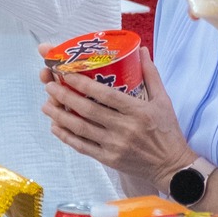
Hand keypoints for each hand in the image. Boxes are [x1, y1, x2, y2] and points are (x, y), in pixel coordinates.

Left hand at [40, 49, 195, 190]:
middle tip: (49, 86)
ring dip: (60, 116)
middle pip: (88, 110)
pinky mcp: (109, 159)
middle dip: (64, 97)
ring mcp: (115, 146)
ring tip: (46, 105)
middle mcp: (125, 128)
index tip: (66, 74)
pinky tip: (55, 127)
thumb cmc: (167, 131)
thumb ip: (150, 74)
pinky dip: (67, 137)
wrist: (172, 166)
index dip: (84, 84)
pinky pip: (83, 147)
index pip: (106, 95)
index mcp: (137, 111)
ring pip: (81, 129)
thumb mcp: (164, 100)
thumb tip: (141, 50)